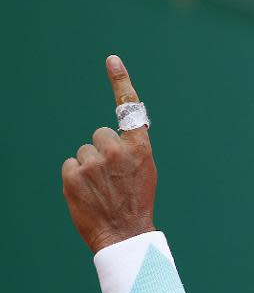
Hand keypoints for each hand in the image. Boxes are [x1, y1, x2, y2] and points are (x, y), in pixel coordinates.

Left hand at [62, 55, 156, 252]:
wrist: (123, 232)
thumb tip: (109, 138)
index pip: (129, 108)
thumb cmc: (136, 200)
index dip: (121, 81)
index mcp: (140, 147)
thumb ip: (130, 149)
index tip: (112, 60)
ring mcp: (93, 161)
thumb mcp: (145, 170)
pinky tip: (88, 193)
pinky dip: (75, 178)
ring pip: (83, 152)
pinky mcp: (72, 174)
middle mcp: (117, 149)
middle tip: (110, 176)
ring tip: (100, 188)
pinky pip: (69, 165)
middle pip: (99, 135)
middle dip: (101, 151)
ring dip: (88, 167)